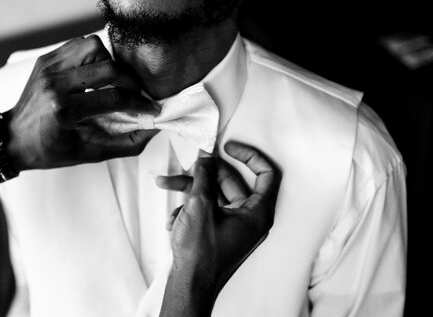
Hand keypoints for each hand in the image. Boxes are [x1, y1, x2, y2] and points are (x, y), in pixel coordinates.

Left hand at [5, 35, 159, 169]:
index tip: (150, 108)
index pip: (113, 97)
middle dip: (129, 81)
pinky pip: (77, 45)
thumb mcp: (89, 154)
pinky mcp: (45, 59)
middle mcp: (54, 84)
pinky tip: (94, 73)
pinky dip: (92, 56)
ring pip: (92, 46)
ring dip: (108, 62)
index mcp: (64, 110)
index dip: (138, 103)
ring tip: (111, 80)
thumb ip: (125, 144)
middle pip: (108, 67)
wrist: (13, 139)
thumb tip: (153, 128)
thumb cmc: (50, 150)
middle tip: (134, 93)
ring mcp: (48, 68)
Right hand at [157, 141, 280, 315]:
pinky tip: (173, 215)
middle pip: (233, 181)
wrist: (190, 285)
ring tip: (166, 183)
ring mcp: (235, 225)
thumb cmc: (202, 255)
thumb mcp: (199, 206)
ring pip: (215, 194)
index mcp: (257, 213)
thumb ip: (204, 176)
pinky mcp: (221, 231)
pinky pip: (209, 209)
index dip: (249, 155)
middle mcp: (250, 218)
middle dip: (205, 172)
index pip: (266, 173)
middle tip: (190, 164)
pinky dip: (190, 206)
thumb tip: (206, 156)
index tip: (228, 147)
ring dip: (190, 188)